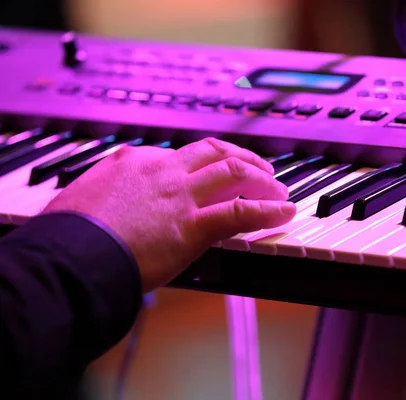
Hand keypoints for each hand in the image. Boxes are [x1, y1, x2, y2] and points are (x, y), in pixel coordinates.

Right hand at [43, 138, 295, 291]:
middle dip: (243, 158)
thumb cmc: (68, 235)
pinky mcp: (192, 225)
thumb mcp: (82, 197)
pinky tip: (284, 212)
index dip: (206, 164)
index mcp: (134, 161)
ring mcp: (180, 195)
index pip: (182, 155)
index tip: (216, 174)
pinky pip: (241, 212)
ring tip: (279, 189)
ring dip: (262, 178)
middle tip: (261, 169)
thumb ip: (106, 189)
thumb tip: (110, 192)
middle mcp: (162, 170)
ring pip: (234, 173)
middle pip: (215, 152)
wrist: (68, 256)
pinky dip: (268, 210)